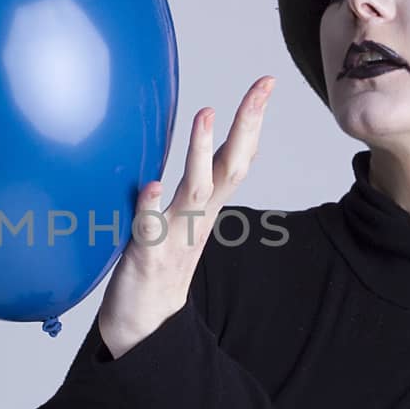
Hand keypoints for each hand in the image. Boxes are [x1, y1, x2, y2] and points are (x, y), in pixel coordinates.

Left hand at [97, 75, 274, 358]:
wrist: (142, 326)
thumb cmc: (160, 265)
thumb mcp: (183, 219)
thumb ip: (193, 184)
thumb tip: (200, 144)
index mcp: (205, 208)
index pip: (236, 156)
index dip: (252, 120)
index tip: (266, 82)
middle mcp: (197, 219)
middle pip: (229, 168)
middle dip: (245, 126)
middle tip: (258, 89)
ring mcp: (174, 237)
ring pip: (194, 192)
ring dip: (200, 154)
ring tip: (205, 115)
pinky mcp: (146, 258)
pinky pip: (150, 230)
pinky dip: (152, 208)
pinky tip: (151, 185)